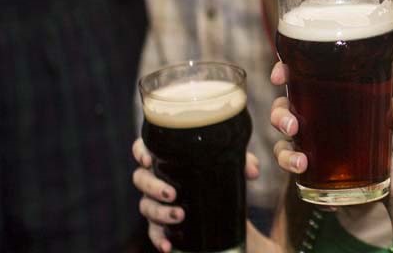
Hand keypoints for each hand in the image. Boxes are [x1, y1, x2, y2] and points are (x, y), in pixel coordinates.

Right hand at [132, 137, 259, 252]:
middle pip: (141, 179)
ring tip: (179, 215)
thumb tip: (252, 171)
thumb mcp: (231, 164)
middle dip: (153, 187)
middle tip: (172, 193)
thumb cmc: (219, 174)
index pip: (144, 149)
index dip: (140, 152)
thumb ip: (243, 161)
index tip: (149, 159)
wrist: (223, 206)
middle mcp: (156, 179)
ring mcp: (156, 201)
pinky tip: (167, 246)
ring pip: (146, 206)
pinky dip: (158, 238)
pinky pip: (154, 232)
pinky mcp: (161, 222)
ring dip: (160, 212)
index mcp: (167, 158)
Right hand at [271, 62, 392, 202]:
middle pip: (287, 106)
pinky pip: (294, 164)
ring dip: (283, 147)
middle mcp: (325, 115)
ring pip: (285, 138)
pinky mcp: (320, 167)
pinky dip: (292, 167)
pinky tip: (303, 170)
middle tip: (291, 124)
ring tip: (299, 160)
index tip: (280, 74)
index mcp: (343, 94)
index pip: (307, 76)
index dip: (286, 71)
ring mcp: (320, 141)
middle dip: (279, 114)